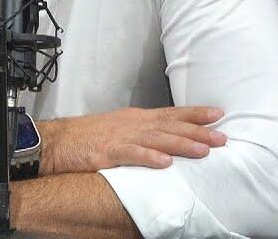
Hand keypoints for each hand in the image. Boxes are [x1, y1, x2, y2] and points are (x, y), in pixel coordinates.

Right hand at [42, 106, 226, 173]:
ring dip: (182, 144)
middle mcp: (132, 124)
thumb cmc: (86, 137)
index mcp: (136, 118)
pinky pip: (131, 155)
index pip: (171, 114)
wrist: (55, 140)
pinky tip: (165, 163)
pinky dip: (149, 158)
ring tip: (203, 150)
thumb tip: (166, 139)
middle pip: (170, 126)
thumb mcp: (118, 129)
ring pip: (157, 139)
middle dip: (198, 131)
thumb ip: (142, 133)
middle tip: (222, 137)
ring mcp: (120, 137)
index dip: (195, 114)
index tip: (218, 114)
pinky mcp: (106, 153)